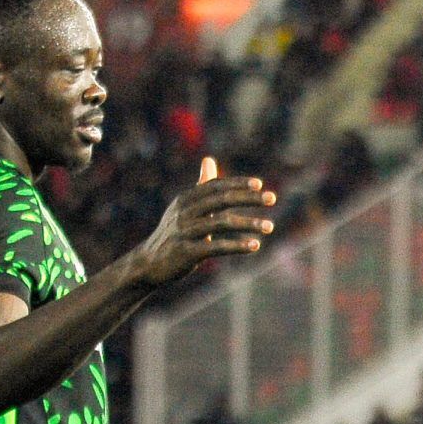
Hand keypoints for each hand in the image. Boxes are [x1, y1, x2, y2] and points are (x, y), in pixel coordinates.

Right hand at [129, 158, 275, 288]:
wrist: (149, 264)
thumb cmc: (175, 233)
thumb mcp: (186, 208)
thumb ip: (201, 186)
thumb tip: (209, 159)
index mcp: (185, 199)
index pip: (214, 186)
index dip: (237, 184)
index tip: (259, 184)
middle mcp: (184, 212)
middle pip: (220, 200)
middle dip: (248, 198)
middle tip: (273, 198)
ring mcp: (184, 232)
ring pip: (221, 223)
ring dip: (248, 224)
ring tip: (270, 227)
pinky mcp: (186, 252)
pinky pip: (215, 246)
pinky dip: (236, 245)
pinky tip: (254, 246)